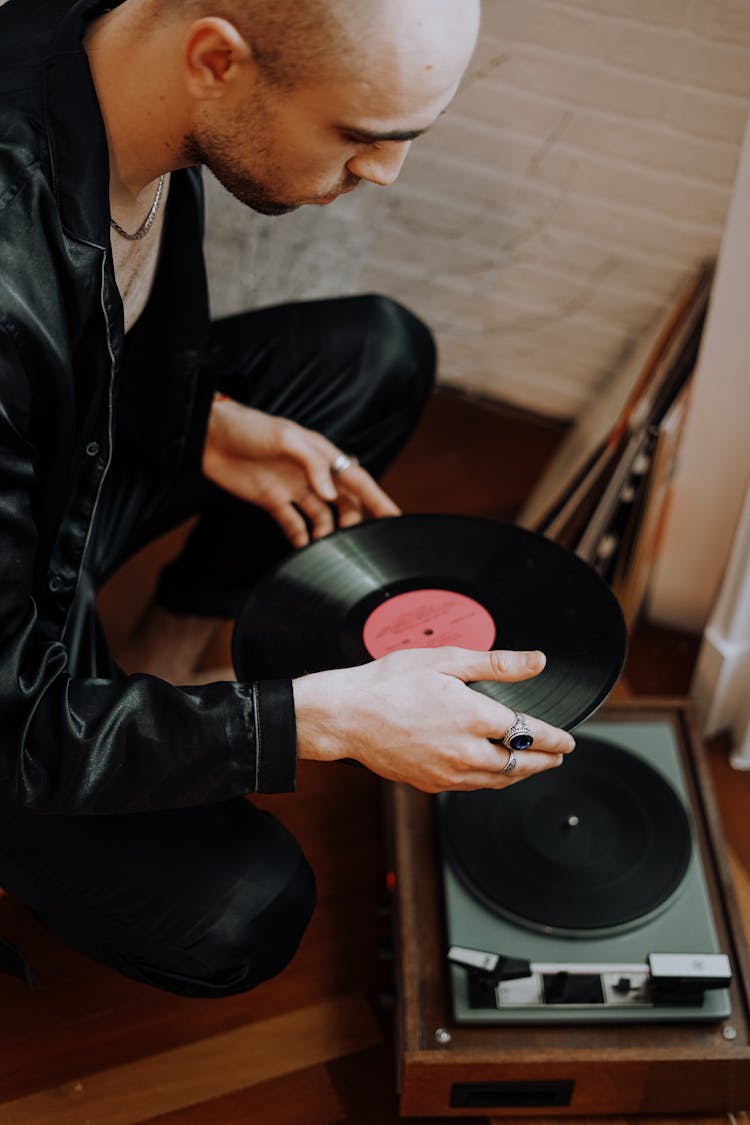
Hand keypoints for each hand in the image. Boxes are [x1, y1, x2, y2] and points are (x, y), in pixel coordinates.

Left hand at [202, 395, 399, 546]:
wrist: (208, 436)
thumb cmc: (249, 427)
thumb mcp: (285, 437)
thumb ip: (312, 464)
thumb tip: (330, 495)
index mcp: (321, 454)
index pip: (357, 479)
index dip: (377, 499)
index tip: (395, 518)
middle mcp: (311, 473)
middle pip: (344, 501)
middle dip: (355, 521)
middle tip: (358, 542)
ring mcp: (293, 488)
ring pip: (323, 516)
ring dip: (329, 533)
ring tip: (329, 549)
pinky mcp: (271, 500)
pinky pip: (293, 523)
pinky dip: (301, 538)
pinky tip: (304, 550)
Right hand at [292, 648, 574, 791]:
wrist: (346, 716)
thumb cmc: (388, 682)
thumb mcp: (445, 660)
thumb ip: (496, 664)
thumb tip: (536, 661)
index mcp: (473, 717)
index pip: (529, 732)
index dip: (555, 738)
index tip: (568, 740)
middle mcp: (465, 751)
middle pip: (520, 763)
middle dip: (545, 760)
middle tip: (559, 756)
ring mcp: (447, 772)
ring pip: (498, 780)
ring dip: (521, 774)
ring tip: (533, 766)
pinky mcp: (430, 783)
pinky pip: (472, 787)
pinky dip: (492, 780)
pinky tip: (493, 772)